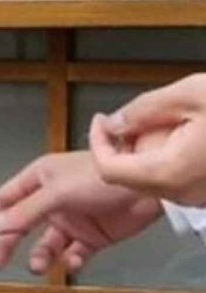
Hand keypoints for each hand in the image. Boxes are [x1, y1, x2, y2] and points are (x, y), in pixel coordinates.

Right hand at [0, 151, 161, 273]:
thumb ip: (22, 213)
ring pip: (45, 243)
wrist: (147, 187)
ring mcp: (73, 218)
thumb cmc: (97, 179)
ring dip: (39, 256)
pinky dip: (70, 261)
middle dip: (6, 244)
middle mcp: (52, 199)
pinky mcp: (94, 235)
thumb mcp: (55, 194)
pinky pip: (74, 252)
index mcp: (38, 180)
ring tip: (37, 266)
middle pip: (19, 225)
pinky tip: (71, 263)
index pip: (2, 201)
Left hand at [89, 73, 205, 205]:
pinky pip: (174, 182)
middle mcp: (181, 192)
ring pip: (150, 181)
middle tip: (131, 119)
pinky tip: (184, 136)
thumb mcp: (193, 94)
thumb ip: (145, 109)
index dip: (97, 142)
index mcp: (169, 171)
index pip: (107, 168)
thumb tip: (115, 122)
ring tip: (164, 122)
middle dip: (121, 147)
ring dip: (144, 154)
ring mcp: (197, 198)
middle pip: (126, 177)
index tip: (100, 122)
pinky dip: (166, 161)